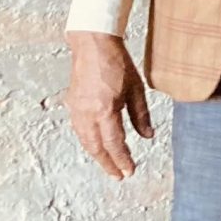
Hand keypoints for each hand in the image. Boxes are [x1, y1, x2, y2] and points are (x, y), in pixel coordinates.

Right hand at [66, 31, 152, 179]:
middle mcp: (87, 112)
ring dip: (97, 155)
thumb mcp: (136, 89)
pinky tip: (97, 146)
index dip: (122, 159)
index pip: (114, 143)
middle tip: (119, 176)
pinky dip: (88, 142)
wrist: (93, 44)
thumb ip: (141, 115)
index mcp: (104, 109)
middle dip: (108, 163)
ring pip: (85, 140)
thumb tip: (148, 136)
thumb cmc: (117, 63)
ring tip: (109, 165)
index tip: (129, 171)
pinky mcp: (72, 104)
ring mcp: (77, 109)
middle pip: (96, 147)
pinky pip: (80, 130)